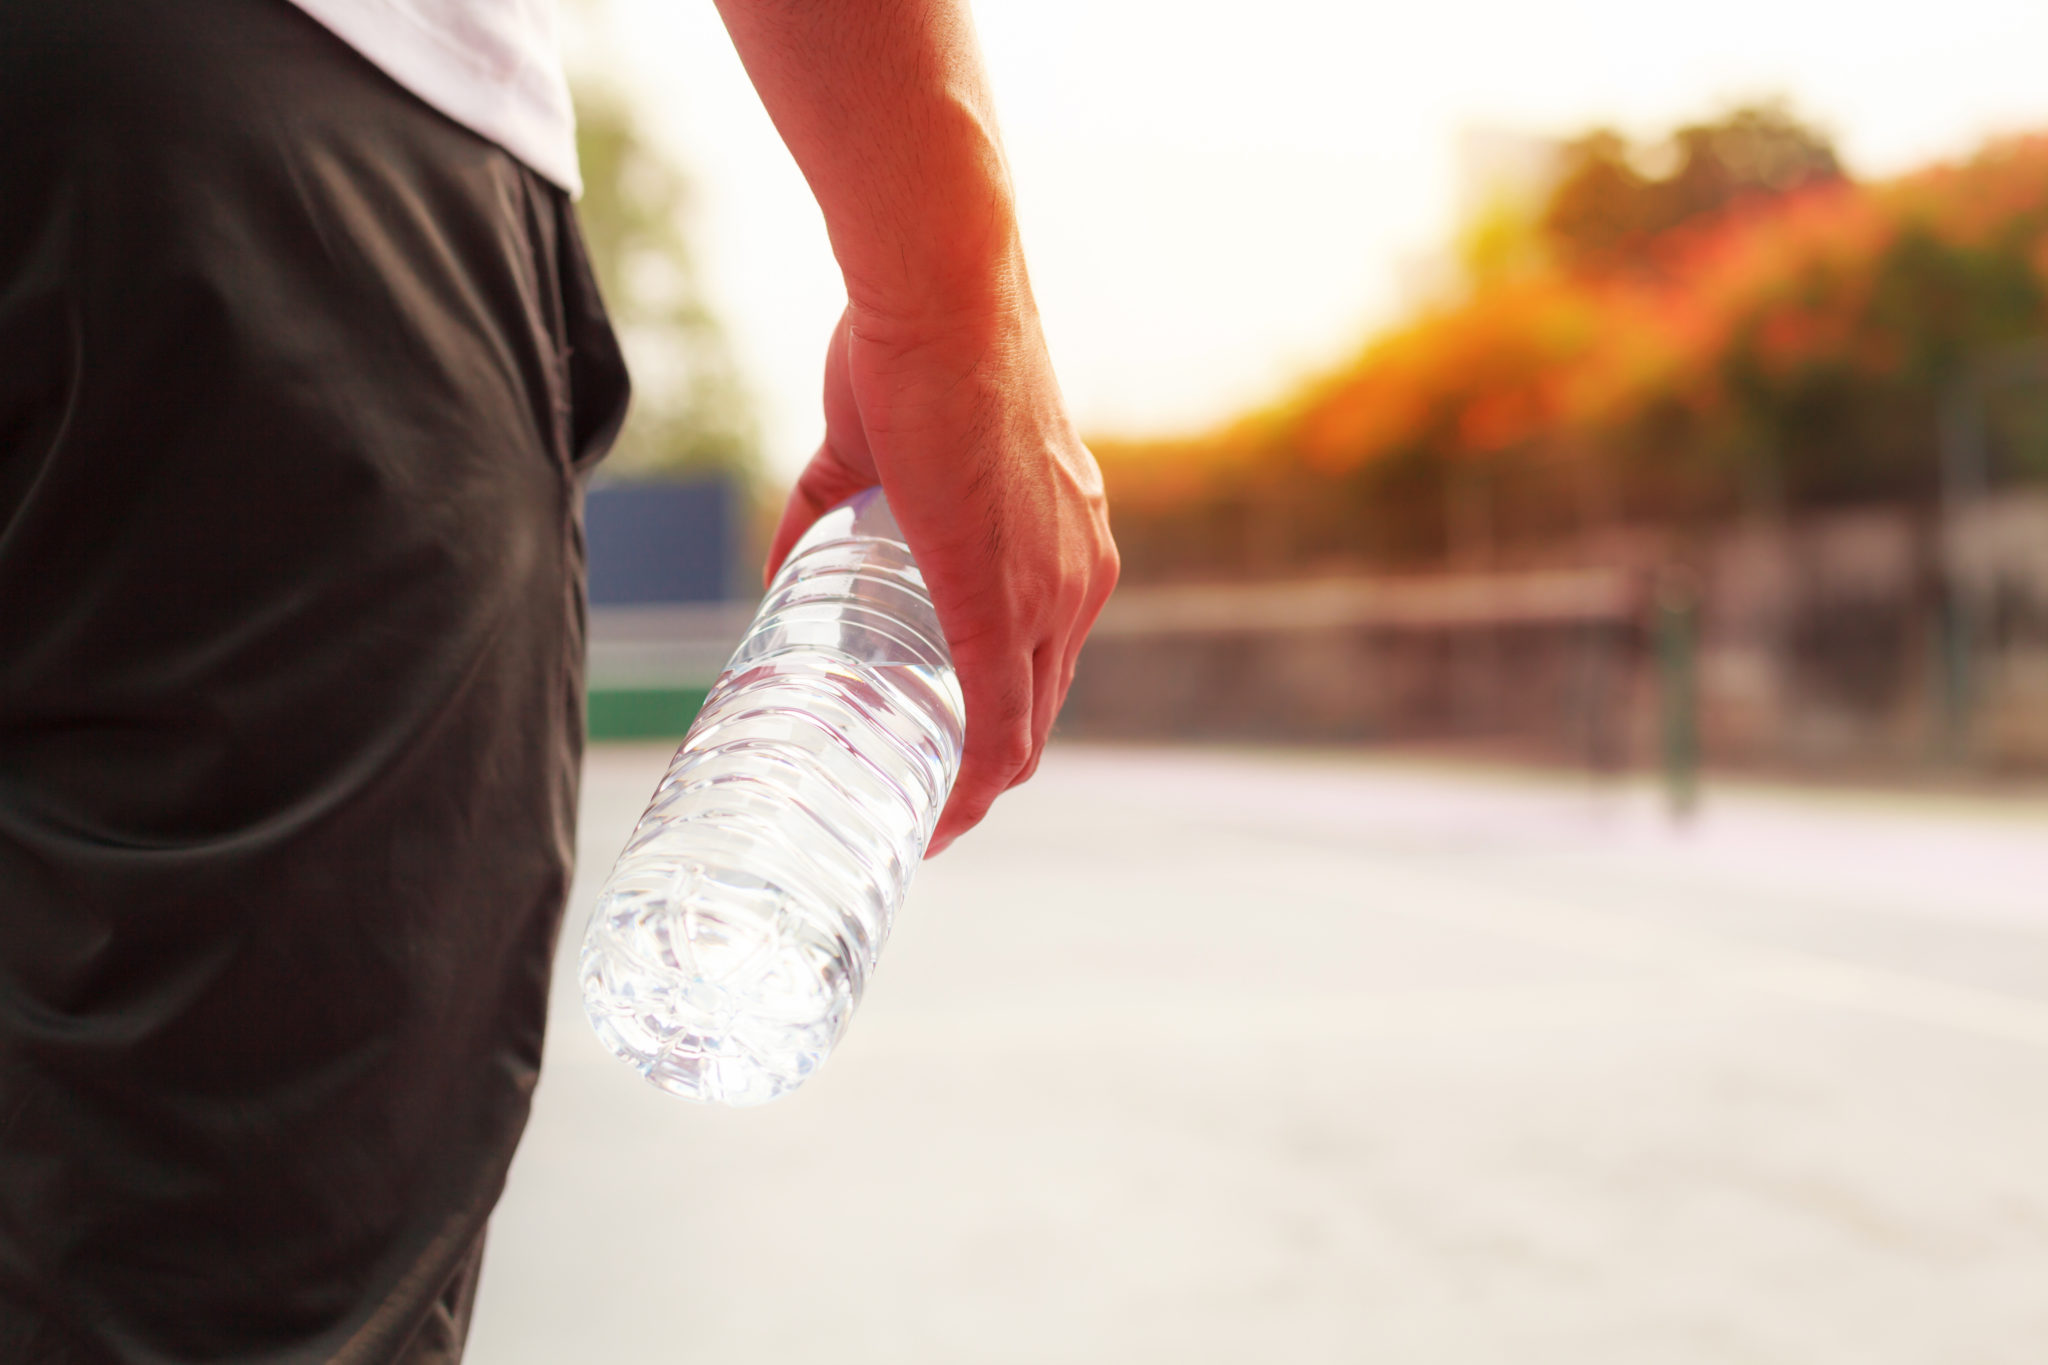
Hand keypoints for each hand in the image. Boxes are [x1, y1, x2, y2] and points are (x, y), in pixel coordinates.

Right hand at [766, 302, 1118, 854]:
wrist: (938, 291)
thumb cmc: (910, 344)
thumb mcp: (873, 448)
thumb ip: (829, 511)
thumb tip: (782, 573)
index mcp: (1067, 541)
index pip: (1046, 664)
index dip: (998, 725)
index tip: (944, 762)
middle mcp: (1080, 573)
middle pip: (1039, 708)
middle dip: (981, 771)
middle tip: (916, 806)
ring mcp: (1054, 588)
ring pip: (1024, 726)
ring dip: (974, 787)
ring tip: (914, 821)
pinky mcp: (1004, 598)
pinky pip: (1000, 721)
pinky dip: (972, 783)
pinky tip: (937, 819)